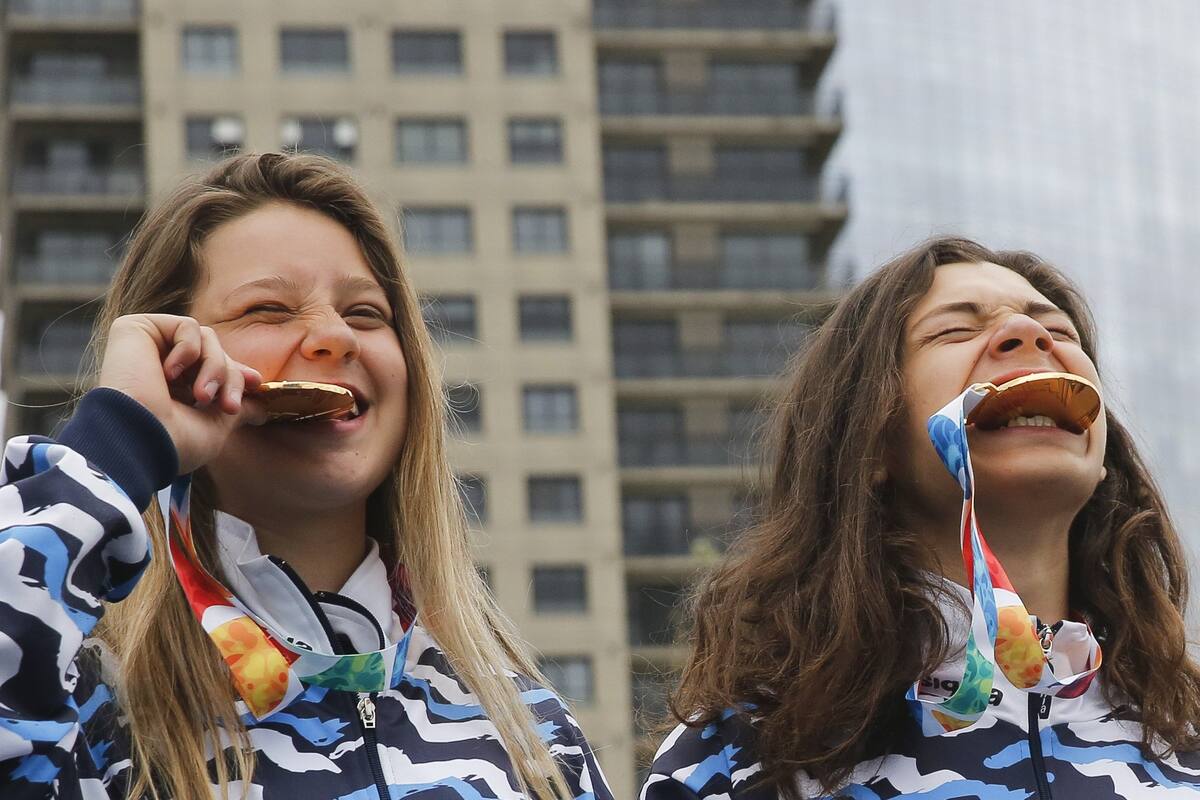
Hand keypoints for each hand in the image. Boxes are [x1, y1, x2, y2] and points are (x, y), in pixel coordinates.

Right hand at [97, 314, 266, 473]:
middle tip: (229, 406)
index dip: (237, 373)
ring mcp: (147, 348)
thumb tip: (262, 408)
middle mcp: (160, 368)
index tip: (257, 384)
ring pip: (206, 338)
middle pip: (215, 352)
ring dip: (214, 367)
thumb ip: (237, 409)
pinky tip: (168, 374)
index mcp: (175, 390)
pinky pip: (186, 326)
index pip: (215, 368)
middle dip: (229, 377)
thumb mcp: (216, 427)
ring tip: (201, 396)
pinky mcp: (135, 329)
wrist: (139, 440)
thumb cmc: (174, 442)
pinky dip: (189, 350)